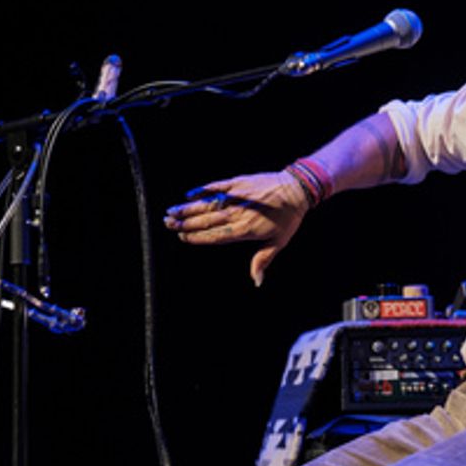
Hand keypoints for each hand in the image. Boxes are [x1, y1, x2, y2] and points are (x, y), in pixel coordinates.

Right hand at [164, 171, 308, 285]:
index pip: (215, 236)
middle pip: (206, 221)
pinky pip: (217, 187)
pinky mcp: (239, 183)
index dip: (196, 238)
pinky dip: (203, 190)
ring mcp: (237, 197)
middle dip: (185, 224)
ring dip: (188, 209)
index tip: (181, 237)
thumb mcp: (279, 241)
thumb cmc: (289, 217)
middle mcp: (237, 214)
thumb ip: (263, 260)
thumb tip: (256, 282)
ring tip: (171, 212)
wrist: (298, 188)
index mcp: (245, 230)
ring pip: (207, 205)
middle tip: (167, 224)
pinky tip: (189, 194)